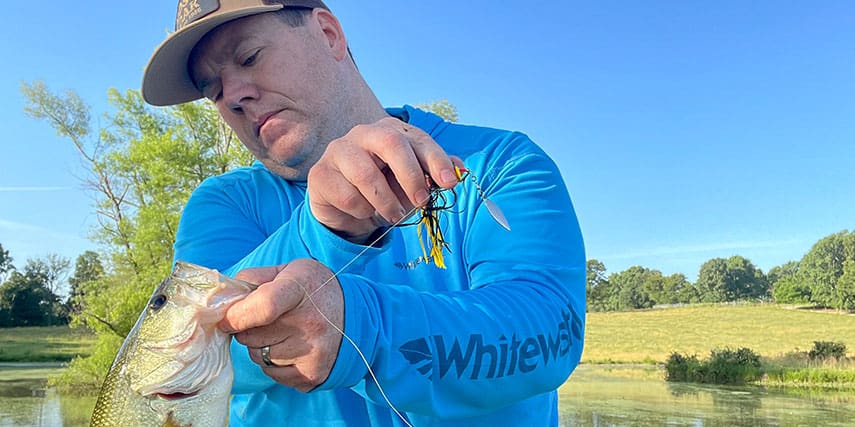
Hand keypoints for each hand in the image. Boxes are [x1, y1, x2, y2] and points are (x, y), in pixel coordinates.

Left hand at [219, 259, 342, 391]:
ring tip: (281, 333)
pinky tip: (290, 348)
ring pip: (259, 357)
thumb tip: (223, 300)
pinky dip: (273, 364)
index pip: (263, 306)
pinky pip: (272, 374)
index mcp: (300, 289)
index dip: (236, 315)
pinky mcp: (313, 374)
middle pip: (252, 336)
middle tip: (264, 320)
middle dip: (247, 329)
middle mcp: (310, 323)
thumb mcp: (289, 270)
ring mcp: (313, 352)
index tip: (227, 319)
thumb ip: (253, 278)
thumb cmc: (314, 289)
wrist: (356, 315)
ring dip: (261, 347)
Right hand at [307, 116, 460, 243]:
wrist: (347, 208)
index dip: (436, 160)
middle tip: (421, 200)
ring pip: (365, 174)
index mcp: (390, 131)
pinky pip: (346, 195)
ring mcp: (338, 151)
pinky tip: (364, 211)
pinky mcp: (320, 174)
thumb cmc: (384, 189)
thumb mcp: (413, 182)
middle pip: (390, 143)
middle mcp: (363, 134)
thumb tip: (460, 170)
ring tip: (393, 215)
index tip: (450, 182)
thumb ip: (434, 173)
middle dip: (410, 175)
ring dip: (385, 201)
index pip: (417, 139)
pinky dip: (362, 210)